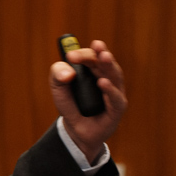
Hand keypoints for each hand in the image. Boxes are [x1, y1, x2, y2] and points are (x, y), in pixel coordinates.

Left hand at [49, 39, 126, 163]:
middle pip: (104, 63)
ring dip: (109, 65)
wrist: (76, 130)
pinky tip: (103, 82)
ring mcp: (113, 92)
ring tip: (103, 56)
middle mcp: (106, 77)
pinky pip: (115, 98)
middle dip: (99, 54)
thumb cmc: (70, 104)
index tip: (71, 55)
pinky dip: (110, 90)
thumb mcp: (57, 87)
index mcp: (93, 69)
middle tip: (96, 46)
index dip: (83, 54)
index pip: (91, 56)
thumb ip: (57, 74)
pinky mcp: (117, 108)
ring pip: (114, 75)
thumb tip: (68, 73)